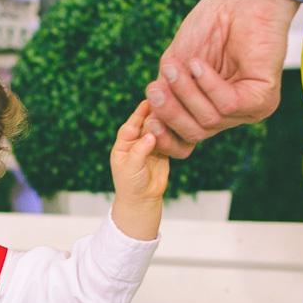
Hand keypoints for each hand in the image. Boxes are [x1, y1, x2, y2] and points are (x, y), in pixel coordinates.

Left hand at [110, 101, 169, 240]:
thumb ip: (140, 150)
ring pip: (157, 131)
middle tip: (164, 101)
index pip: (130, 126)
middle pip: (145, 125)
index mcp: (122, 145)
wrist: (142, 201)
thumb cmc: (130, 185)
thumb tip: (151, 135)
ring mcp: (149, 147)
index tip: (147, 101)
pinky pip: (167, 140)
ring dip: (164, 122)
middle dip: (153, 115)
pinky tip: (179, 123)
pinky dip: (172, 133)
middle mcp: (135, 144)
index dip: (138, 114)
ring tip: (174, 109)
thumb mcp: (131, 167)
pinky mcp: (162, 153)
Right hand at [144, 0, 299, 158]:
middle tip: (155, 88)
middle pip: (194, 134)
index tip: (146, 121)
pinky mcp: (263, 99)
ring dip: (186, 92)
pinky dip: (209, 85)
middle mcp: (231, 116)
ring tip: (177, 67)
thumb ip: (166, 95)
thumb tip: (150, 124)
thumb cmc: (209, 27)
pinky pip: (228, 105)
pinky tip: (199, 65)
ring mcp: (248, 110)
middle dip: (170, 112)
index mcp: (210, 110)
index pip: (187, 142)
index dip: (164, 139)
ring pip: (209, 120)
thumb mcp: (176, 67)